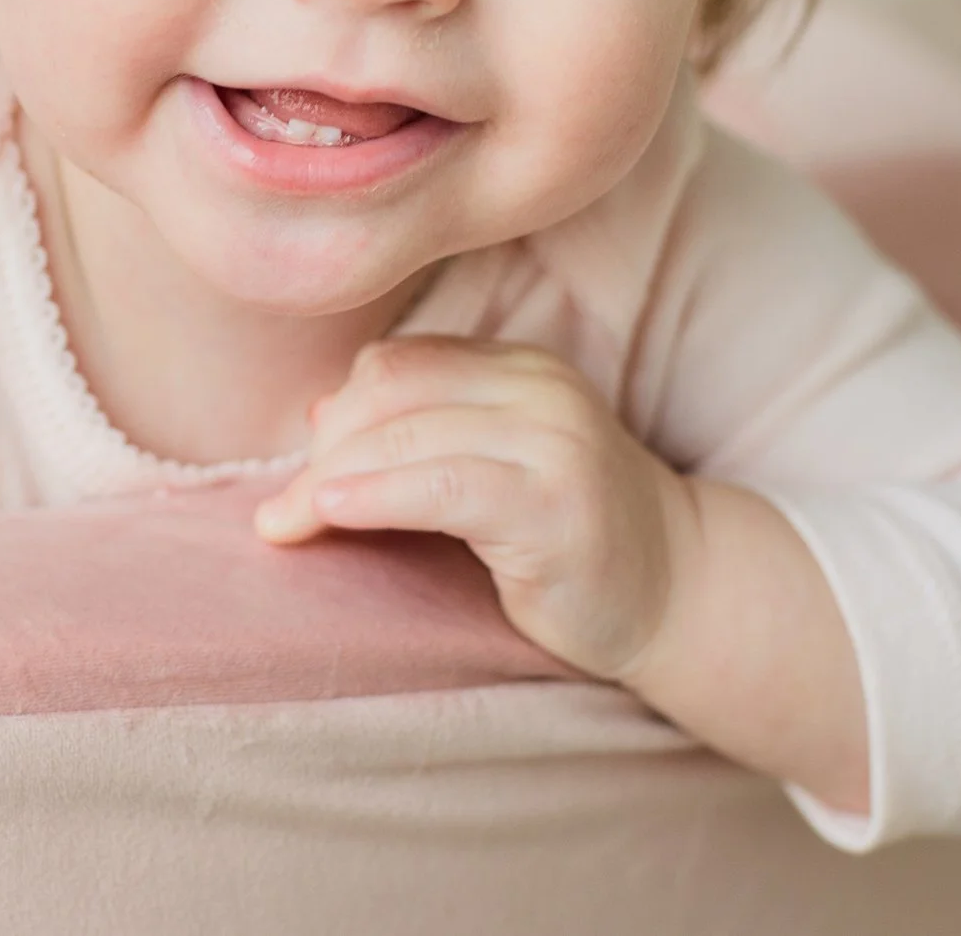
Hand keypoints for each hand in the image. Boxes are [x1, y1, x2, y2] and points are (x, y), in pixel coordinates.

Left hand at [254, 335, 700, 679]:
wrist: (677, 594)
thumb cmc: (563, 540)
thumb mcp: (487, 469)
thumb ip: (417, 432)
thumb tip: (317, 416)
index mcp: (519, 368)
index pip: (396, 365)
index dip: (335, 414)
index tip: (302, 472)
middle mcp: (540, 390)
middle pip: (390, 394)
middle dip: (321, 453)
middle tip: (283, 512)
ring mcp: (555, 442)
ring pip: (406, 436)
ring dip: (329, 481)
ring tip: (288, 523)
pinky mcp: (557, 505)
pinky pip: (441, 487)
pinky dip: (374, 497)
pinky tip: (332, 516)